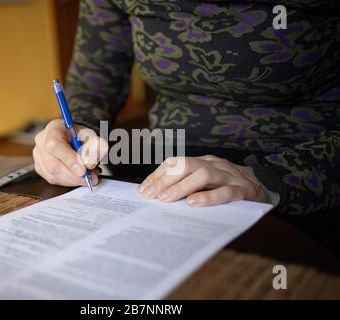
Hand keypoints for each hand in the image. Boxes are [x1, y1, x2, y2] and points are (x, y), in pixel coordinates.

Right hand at [33, 120, 107, 186]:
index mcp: (54, 129)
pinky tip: (78, 177)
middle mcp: (42, 142)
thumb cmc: (79, 135)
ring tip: (88, 176)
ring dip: (73, 179)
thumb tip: (89, 164)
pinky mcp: (40, 168)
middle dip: (74, 175)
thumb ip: (93, 147)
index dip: (69, 159)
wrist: (71, 137)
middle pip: (53, 164)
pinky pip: (53, 179)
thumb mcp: (91, 136)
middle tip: (90, 177)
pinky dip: (69, 181)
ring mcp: (38, 156)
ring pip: (53, 175)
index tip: (83, 169)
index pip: (55, 145)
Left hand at [138, 155, 268, 206]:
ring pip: (203, 175)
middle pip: (186, 165)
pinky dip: (209, 197)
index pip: (176, 163)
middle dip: (165, 180)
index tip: (143, 190)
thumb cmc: (225, 186)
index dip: (158, 175)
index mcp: (202, 161)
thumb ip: (186, 184)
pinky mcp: (243, 190)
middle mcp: (214, 164)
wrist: (263, 186)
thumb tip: (157, 196)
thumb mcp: (205, 181)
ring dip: (181, 187)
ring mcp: (229, 175)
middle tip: (151, 196)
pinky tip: (194, 204)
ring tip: (166, 199)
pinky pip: (226, 191)